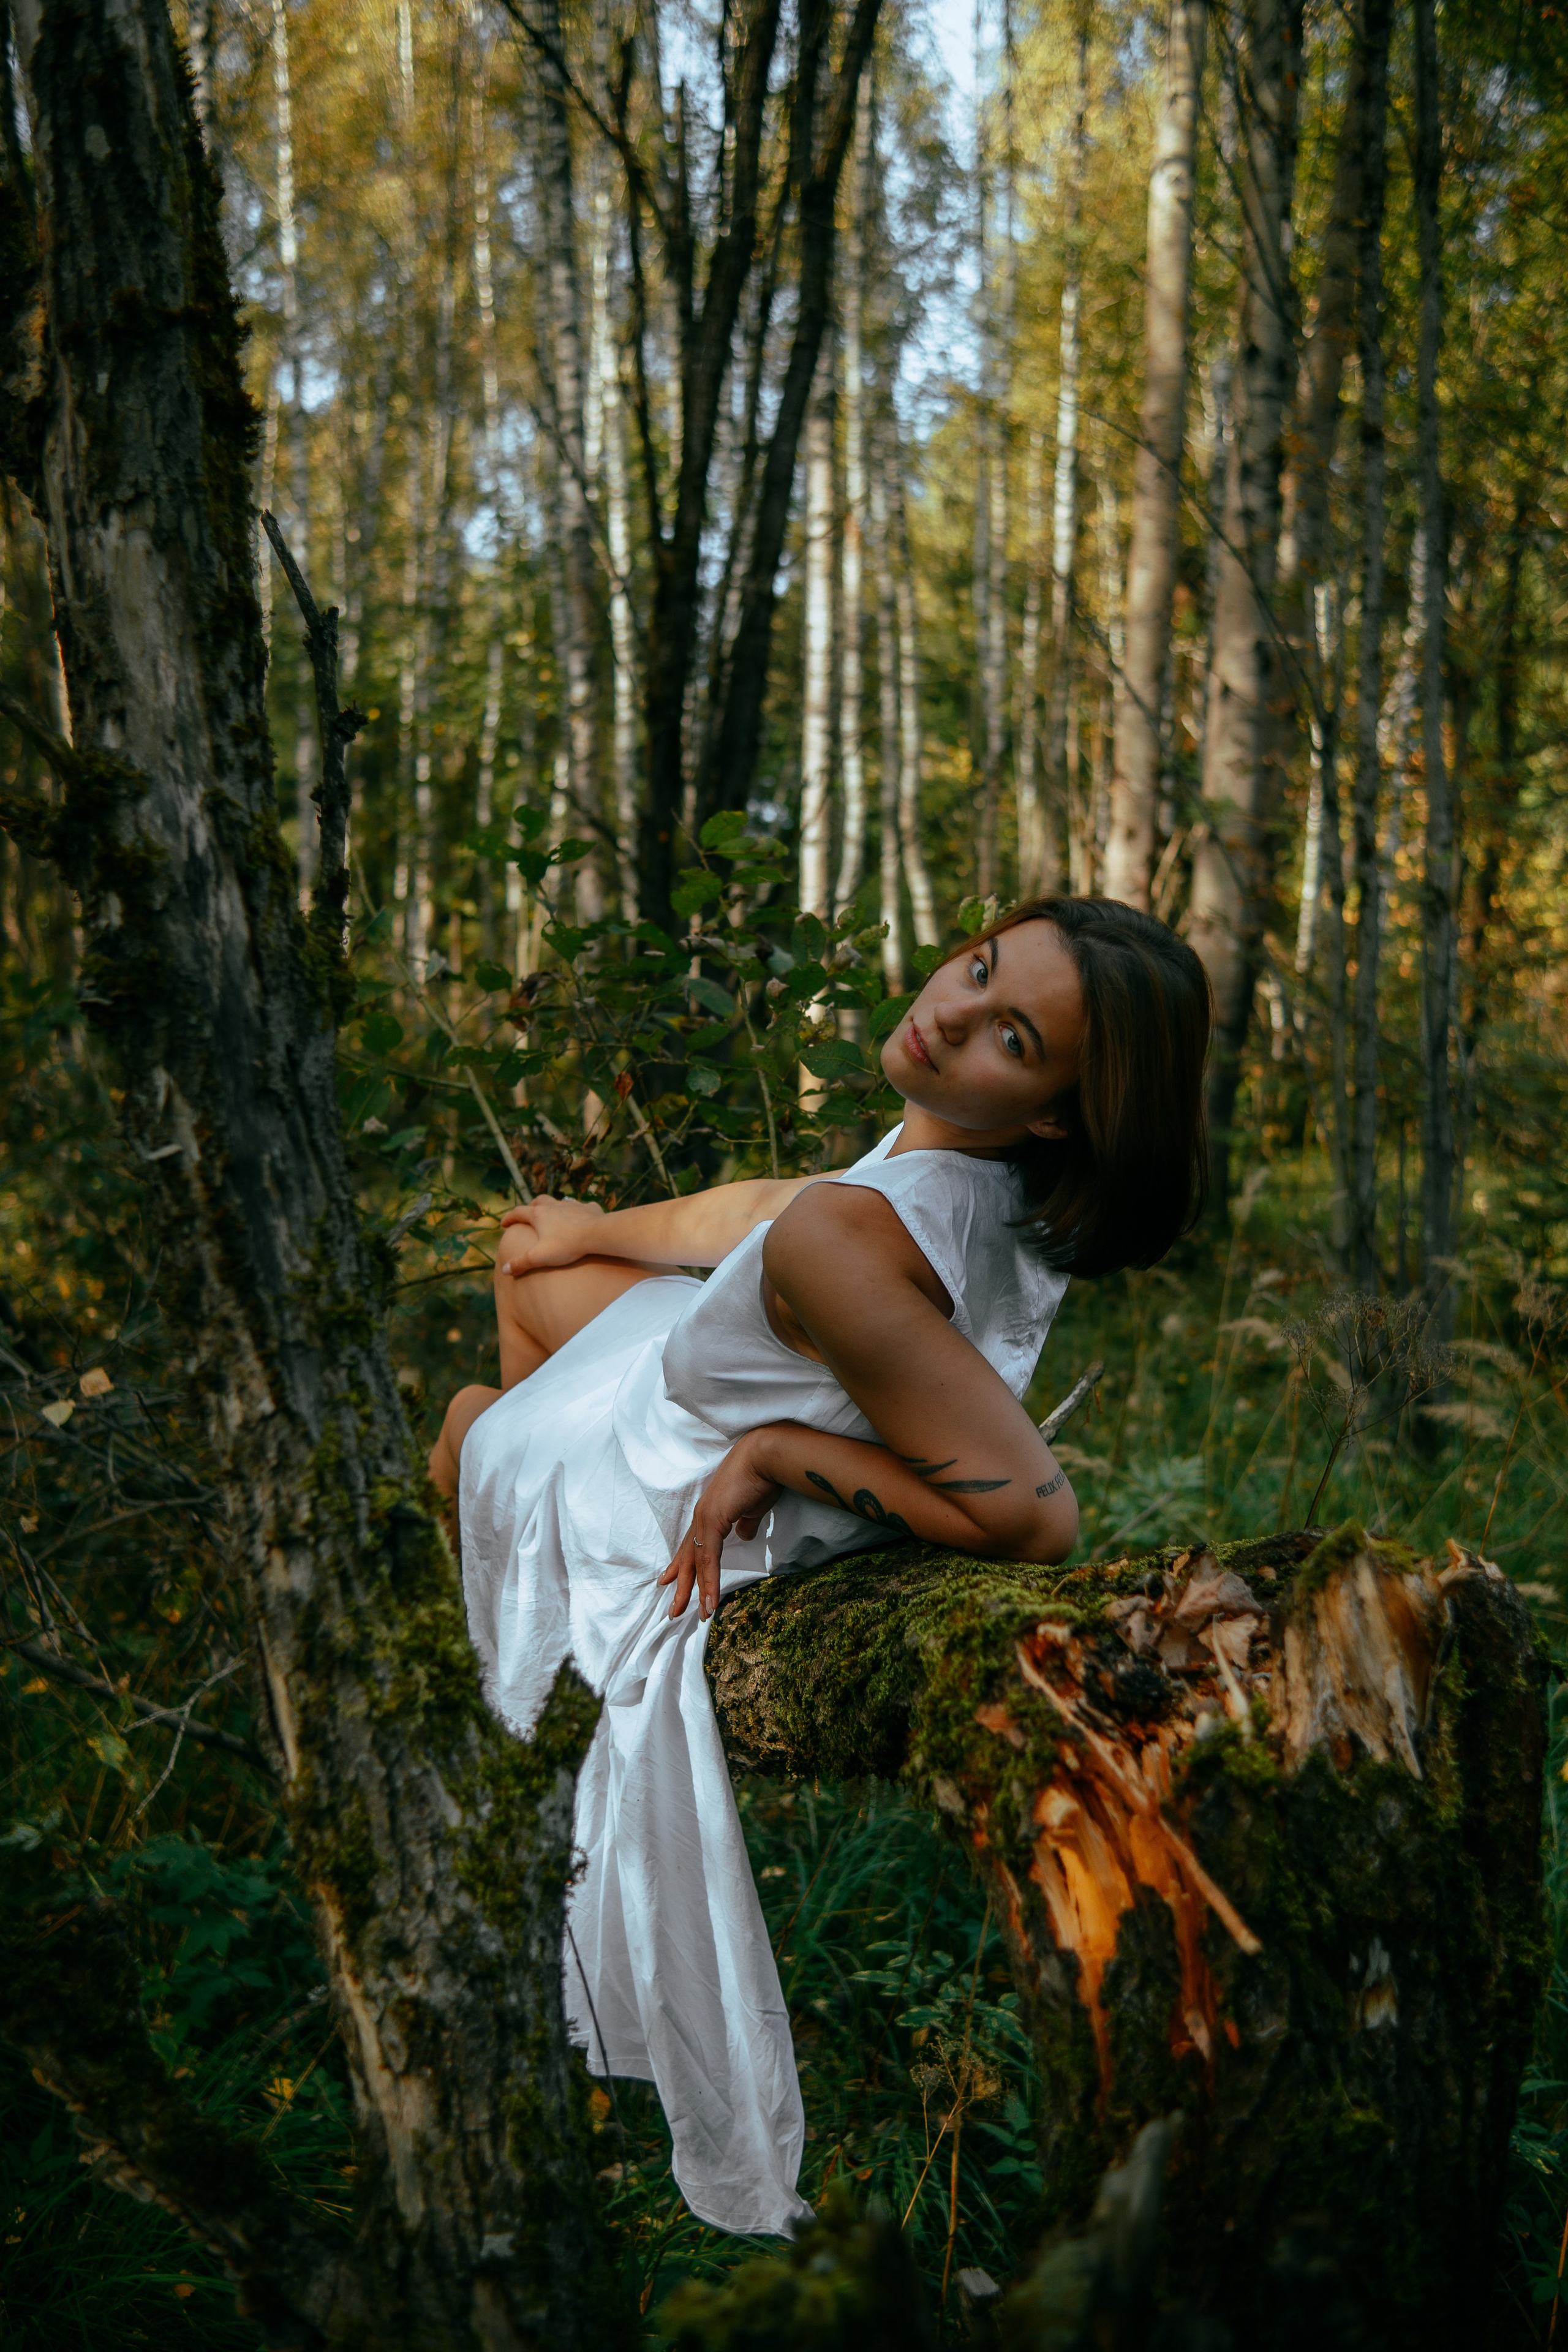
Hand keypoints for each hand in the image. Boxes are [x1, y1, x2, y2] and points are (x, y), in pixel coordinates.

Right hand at [496, 1194, 605, 1276]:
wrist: (597, 1234)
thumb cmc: (567, 1245)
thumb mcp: (540, 1257)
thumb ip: (521, 1263)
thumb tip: (504, 1270)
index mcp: (539, 1215)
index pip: (518, 1212)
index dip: (509, 1218)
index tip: (503, 1224)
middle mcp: (554, 1206)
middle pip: (538, 1201)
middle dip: (530, 1206)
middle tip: (528, 1214)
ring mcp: (572, 1205)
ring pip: (559, 1201)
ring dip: (552, 1206)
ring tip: (552, 1214)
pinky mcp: (588, 1208)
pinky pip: (581, 1206)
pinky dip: (576, 1210)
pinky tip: (579, 1216)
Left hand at [658, 1433, 781, 1621]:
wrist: (766, 1455)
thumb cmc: (762, 1476)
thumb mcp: (753, 1506)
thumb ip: (746, 1522)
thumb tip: (745, 1535)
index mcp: (710, 1512)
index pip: (692, 1544)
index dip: (682, 1564)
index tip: (669, 1580)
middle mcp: (702, 1516)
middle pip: (688, 1557)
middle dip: (681, 1585)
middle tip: (673, 1610)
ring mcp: (705, 1518)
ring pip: (697, 1562)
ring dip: (699, 1591)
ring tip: (699, 1615)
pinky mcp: (713, 1521)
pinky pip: (709, 1560)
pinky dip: (710, 1582)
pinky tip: (711, 1601)